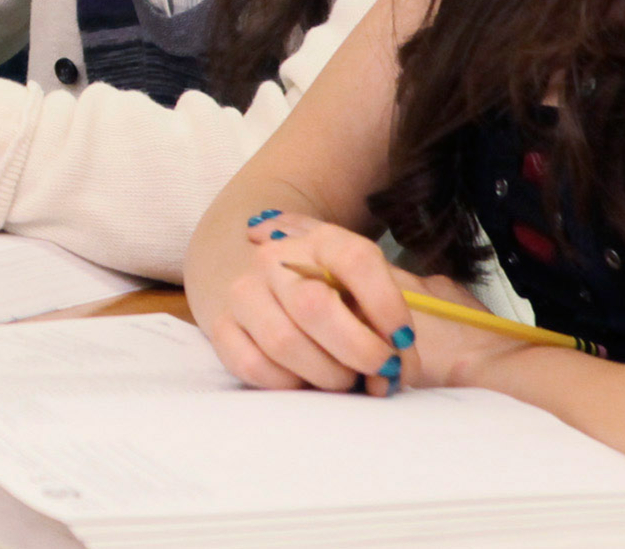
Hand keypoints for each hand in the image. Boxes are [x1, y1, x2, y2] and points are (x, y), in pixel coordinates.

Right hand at [200, 213, 520, 395]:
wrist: (262, 277)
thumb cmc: (333, 293)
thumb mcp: (365, 289)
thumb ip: (388, 321)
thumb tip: (394, 371)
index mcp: (323, 240)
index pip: (357, 259)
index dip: (386, 304)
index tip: (404, 340)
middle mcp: (275, 259)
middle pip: (315, 306)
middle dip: (358, 350)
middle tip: (379, 371)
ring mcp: (243, 291)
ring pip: (284, 343)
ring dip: (327, 374)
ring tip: (344, 379)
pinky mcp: (221, 326)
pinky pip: (254, 366)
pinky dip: (290, 384)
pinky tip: (306, 379)